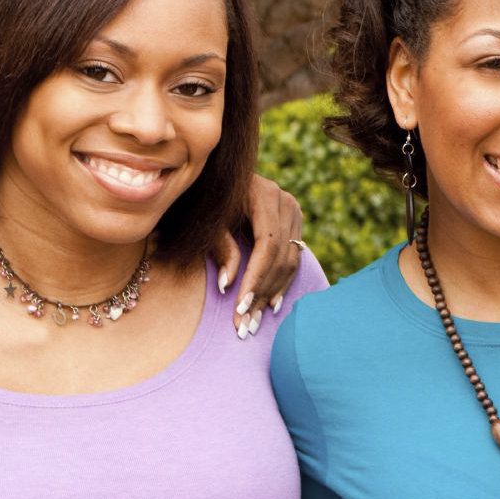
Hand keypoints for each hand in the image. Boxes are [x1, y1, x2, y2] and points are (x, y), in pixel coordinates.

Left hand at [219, 175, 305, 339]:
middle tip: (245, 323)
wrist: (215, 174)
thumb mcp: (208, 220)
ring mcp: (294, 211)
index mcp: (265, 195)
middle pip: (281, 256)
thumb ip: (221, 249)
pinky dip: (281, 281)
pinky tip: (270, 303)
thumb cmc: (205, 196)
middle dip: (262, 292)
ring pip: (290, 260)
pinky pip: (293, 257)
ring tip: (254, 320)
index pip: (267, 245)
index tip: (240, 306)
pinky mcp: (294, 222)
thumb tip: (227, 286)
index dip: (255, 277)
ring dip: (271, 292)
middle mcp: (286, 201)